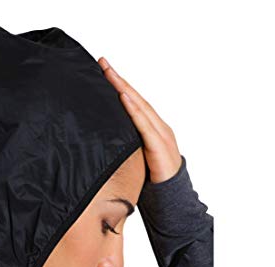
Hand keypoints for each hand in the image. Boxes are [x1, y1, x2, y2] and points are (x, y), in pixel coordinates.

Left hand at [97, 57, 182, 183]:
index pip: (132, 100)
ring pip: (140, 107)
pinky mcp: (158, 146)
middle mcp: (156, 125)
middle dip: (118, 79)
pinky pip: (144, 125)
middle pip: (135, 97)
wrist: (172, 195)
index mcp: (150, 126)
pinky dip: (134, 111)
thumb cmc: (152, 176)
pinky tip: (124, 98)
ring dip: (124, 89)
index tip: (104, 69)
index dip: (118, 84)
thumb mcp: (134, 154)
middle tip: (102, 63)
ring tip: (111, 75)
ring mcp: (160, 133)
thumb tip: (104, 136)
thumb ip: (124, 143)